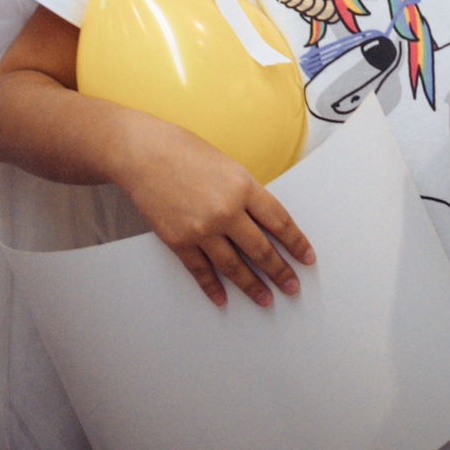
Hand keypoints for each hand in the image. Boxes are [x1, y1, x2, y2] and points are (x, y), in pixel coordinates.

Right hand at [116, 118, 315, 307]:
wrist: (142, 153)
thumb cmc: (183, 151)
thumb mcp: (227, 165)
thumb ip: (246, 193)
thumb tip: (262, 220)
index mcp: (243, 187)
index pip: (279, 222)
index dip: (296, 243)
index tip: (306, 258)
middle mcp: (226, 212)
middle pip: (261, 250)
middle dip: (280, 271)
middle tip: (291, 286)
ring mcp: (202, 229)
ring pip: (234, 267)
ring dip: (252, 286)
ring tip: (265, 298)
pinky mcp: (178, 241)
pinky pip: (200, 271)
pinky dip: (212, 287)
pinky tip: (223, 297)